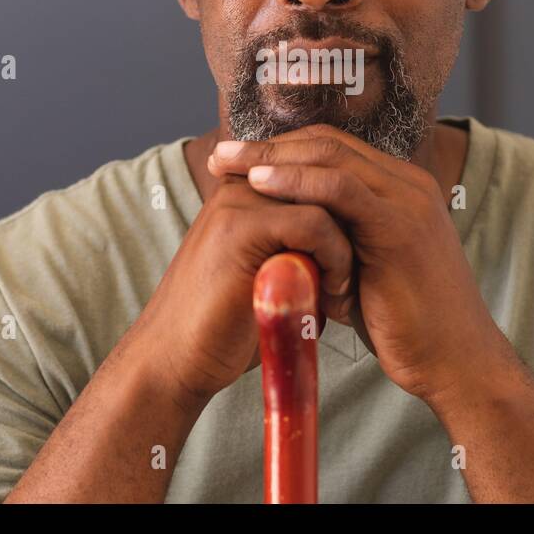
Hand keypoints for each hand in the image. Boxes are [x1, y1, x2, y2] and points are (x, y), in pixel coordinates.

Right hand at [132, 173, 354, 407]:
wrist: (175, 359)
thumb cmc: (228, 326)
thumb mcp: (274, 275)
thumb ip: (304, 249)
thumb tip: (357, 241)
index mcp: (247, 189)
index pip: (317, 173)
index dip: (347, 215)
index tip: (353, 264)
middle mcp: (242, 184)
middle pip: (324, 178)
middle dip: (351, 226)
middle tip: (352, 280)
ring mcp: (239, 201)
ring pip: (326, 198)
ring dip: (346, 247)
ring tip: (340, 292)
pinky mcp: (243, 226)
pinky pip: (315, 224)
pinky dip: (336, 259)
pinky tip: (331, 296)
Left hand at [208, 124, 508, 403]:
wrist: (454, 362)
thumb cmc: (404, 326)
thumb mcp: (360, 271)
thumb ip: (332, 245)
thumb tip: (285, 241)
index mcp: (399, 189)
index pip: (333, 148)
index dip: (280, 149)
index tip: (235, 160)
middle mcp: (407, 185)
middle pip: (328, 142)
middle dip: (268, 145)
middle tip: (222, 152)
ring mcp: (407, 200)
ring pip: (331, 156)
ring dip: (272, 156)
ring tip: (228, 162)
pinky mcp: (400, 226)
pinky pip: (341, 189)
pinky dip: (297, 181)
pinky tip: (260, 183)